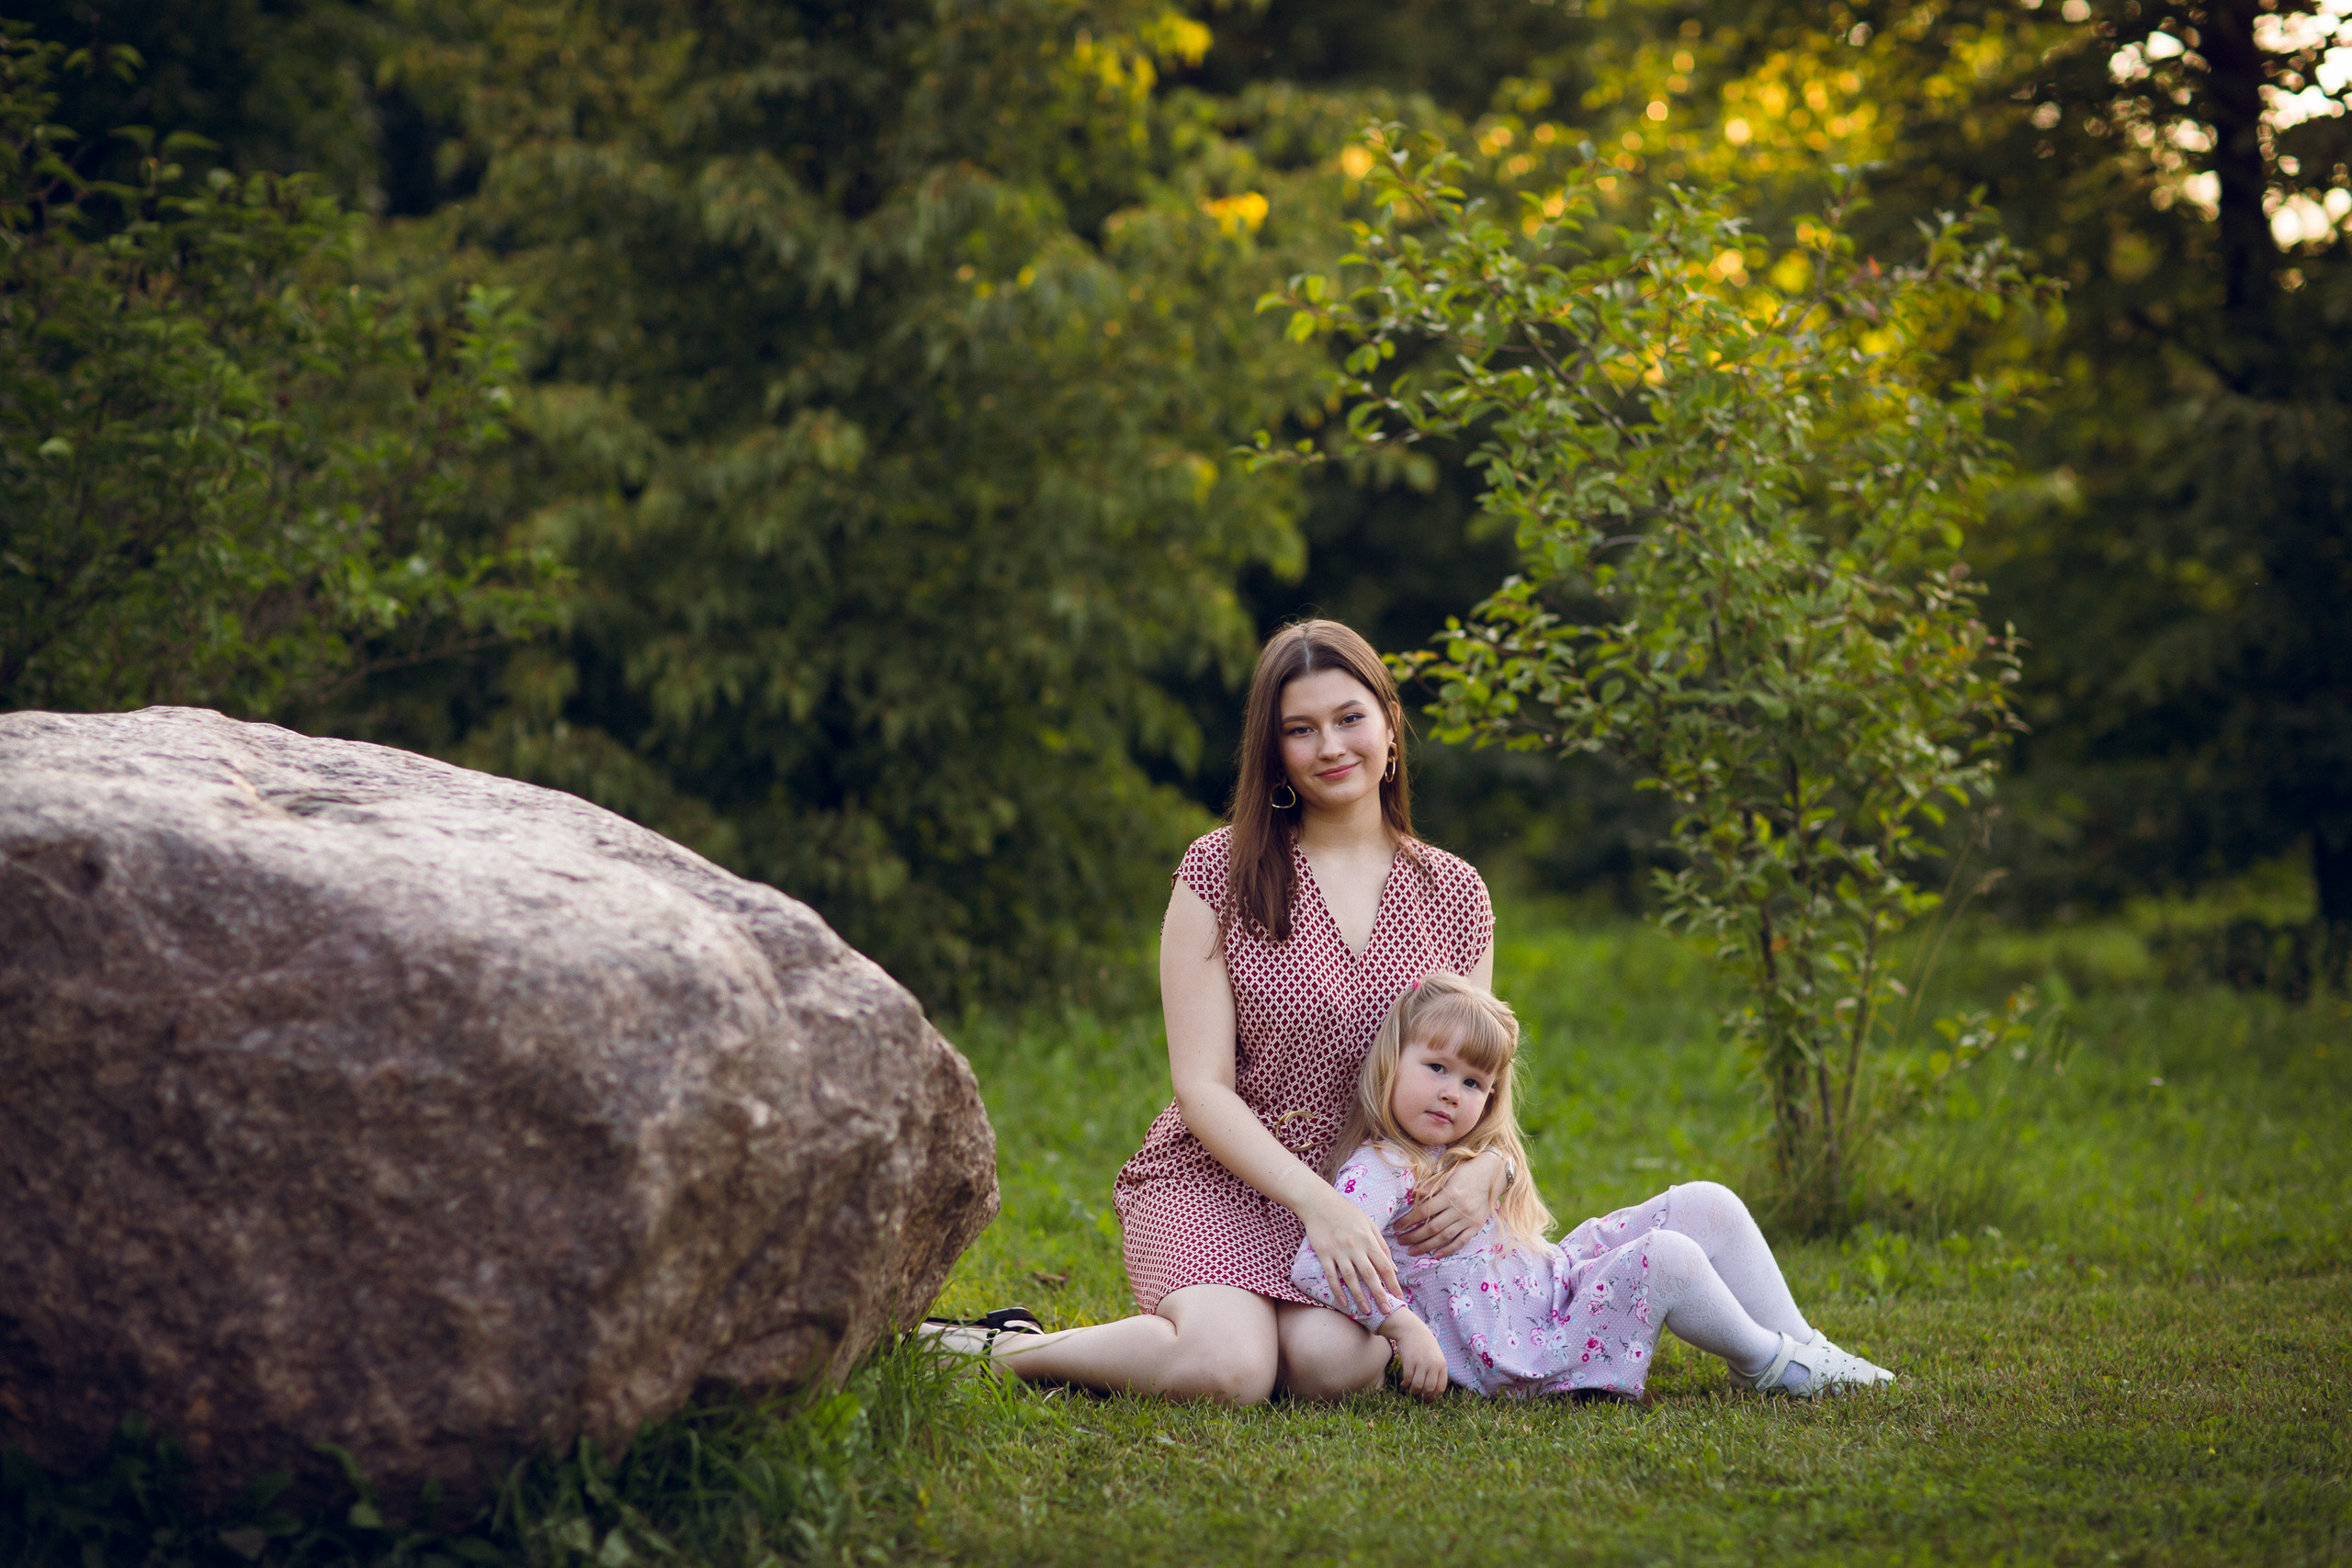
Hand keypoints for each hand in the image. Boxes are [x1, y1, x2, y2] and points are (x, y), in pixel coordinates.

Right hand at [1301, 1188, 1403, 1316]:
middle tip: (1387, 1311)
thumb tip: (1394, 1268)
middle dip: (1379, 1295)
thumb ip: (1382, 1246)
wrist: (1320, 1203)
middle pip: (1370, 1275)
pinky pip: (1331, 1275)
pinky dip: (1337, 1290)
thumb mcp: (1369, 1225)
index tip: (1400, 1297)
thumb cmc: (1347, 1213)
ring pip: (1351, 1278)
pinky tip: (1343, 1302)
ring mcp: (1338, 1251)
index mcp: (1368, 1239)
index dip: (1393, 1283)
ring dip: (1359, 1296)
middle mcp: (1355, 1247)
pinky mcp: (1324, 1254)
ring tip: (1366, 1311)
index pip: (1384, 1265)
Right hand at [1388, 1316, 1448, 1401]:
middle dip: (1422, 1396)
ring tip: (1410, 1390)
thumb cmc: (1423, 1345)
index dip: (1434, 1397)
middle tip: (1417, 1397)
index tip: (1427, 1400)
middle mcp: (1433, 1364)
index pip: (1440, 1387)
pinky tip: (1404, 1383)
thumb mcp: (1435, 1356)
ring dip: (1413, 1391)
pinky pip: (1408, 1379)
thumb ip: (1436, 1371)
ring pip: (1417, 1386)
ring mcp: (1421, 1363)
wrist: (1411, 1329)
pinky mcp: (1409, 1361)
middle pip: (1429, 1389)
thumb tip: (1432, 1391)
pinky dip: (1405, 1384)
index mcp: (1441, 1364)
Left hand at [1394, 1149, 1505, 1257]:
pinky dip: (1448, 1250)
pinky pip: (1461, 1241)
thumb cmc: (1467, 1171)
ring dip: (1426, 1245)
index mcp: (1449, 1194)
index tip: (1396, 1227)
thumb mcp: (1448, 1173)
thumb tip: (1415, 1194)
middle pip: (1432, 1227)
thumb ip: (1432, 1185)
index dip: (1408, 1220)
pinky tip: (1436, 1254)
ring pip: (1444, 1237)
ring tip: (1412, 1251)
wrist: (1493, 1174)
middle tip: (1400, 1241)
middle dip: (1414, 1236)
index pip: (1424, 1211)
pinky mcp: (1476, 1226)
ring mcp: (1468, 1219)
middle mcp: (1458, 1209)